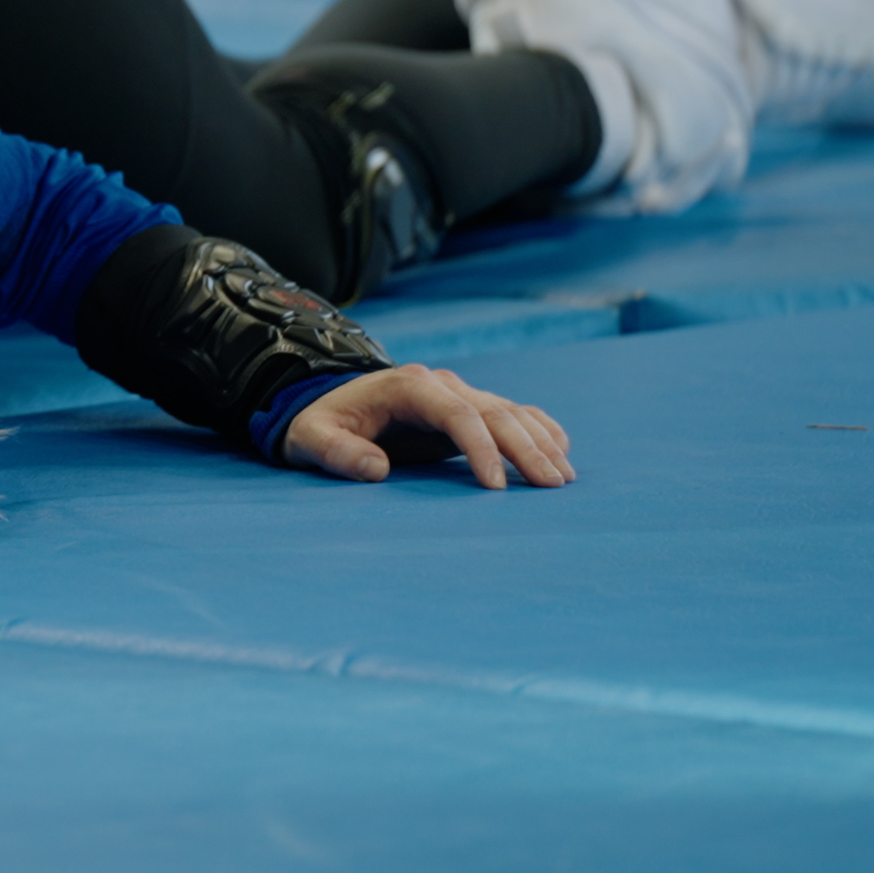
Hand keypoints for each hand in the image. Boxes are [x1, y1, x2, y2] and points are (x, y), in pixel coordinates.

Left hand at [279, 365, 572, 489]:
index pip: (457, 414)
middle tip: (550, 486)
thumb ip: (336, 452)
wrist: (327, 403)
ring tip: (563, 478)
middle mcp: (441, 384)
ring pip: (511, 412)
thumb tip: (374, 470)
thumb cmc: (320, 423)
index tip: (494, 488)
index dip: (480, 449)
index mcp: (408, 386)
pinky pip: (512, 412)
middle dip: (526, 448)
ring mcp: (457, 393)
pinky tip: (561, 451)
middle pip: (495, 412)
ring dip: (541, 441)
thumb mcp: (310, 438)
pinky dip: (540, 429)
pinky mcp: (467, 407)